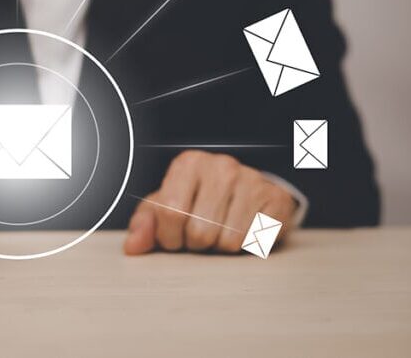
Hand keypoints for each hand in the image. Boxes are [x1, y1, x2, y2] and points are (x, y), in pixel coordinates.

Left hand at [123, 151, 296, 254]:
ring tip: (222, 231)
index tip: (175, 235)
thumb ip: (145, 224)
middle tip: (202, 234)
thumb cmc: (199, 200)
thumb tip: (133, 245)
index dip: (169, 236)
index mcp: (189, 164)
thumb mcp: (166, 206)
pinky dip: (247, 246)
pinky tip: (243, 230)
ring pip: (229, 241)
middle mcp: (221, 167)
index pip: (170, 212)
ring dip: (221, 247)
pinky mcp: (277, 200)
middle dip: (197, 243)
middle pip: (200, 231)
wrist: (245, 191)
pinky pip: (256, 242)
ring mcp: (252, 181)